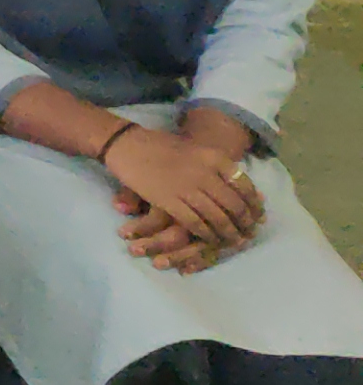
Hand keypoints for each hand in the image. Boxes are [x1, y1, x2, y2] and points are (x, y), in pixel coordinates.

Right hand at [104, 123, 262, 255]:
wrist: (126, 144)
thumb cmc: (160, 145)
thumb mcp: (195, 150)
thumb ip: (216, 167)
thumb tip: (240, 186)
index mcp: (214, 157)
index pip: (245, 186)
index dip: (254, 205)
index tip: (258, 216)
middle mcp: (205, 173)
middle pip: (234, 205)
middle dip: (245, 223)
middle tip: (248, 232)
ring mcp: (187, 188)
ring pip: (218, 218)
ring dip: (229, 233)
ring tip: (234, 240)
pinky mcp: (169, 201)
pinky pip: (196, 223)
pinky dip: (207, 234)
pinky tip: (211, 239)